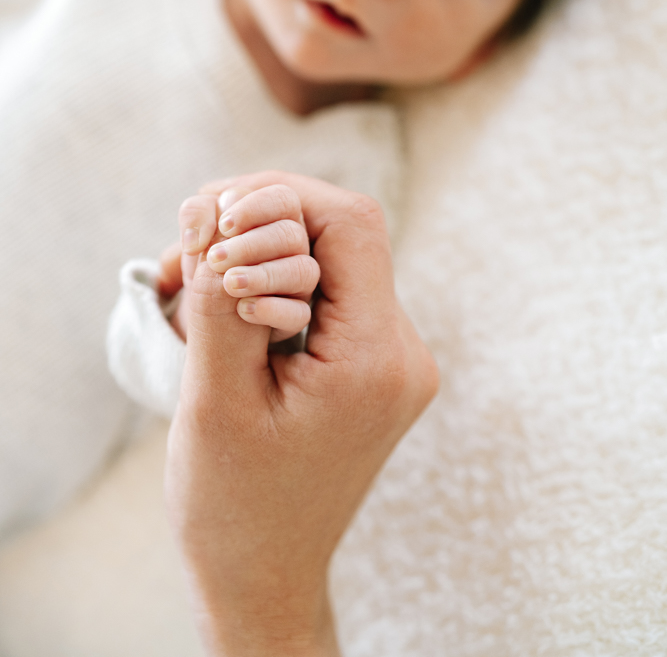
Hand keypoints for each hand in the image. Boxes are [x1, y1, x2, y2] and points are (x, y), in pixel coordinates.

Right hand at [164, 172, 438, 655]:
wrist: (264, 575)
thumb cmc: (234, 505)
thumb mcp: (214, 402)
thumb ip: (219, 304)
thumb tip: (215, 213)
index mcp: (375, 359)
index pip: (349, 225)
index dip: (277, 198)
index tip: (208, 220)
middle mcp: (401, 351)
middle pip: (342, 231)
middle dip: (260, 220)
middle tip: (189, 247)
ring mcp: (391, 358)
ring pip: (329, 256)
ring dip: (258, 250)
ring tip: (190, 277)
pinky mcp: (369, 363)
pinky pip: (326, 290)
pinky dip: (271, 280)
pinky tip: (220, 304)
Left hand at [166, 183, 319, 343]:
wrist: (206, 308)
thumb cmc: (207, 259)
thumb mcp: (196, 233)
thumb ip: (197, 215)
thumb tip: (205, 228)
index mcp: (275, 217)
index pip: (283, 198)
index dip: (255, 208)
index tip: (224, 226)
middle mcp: (295, 247)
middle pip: (292, 234)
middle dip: (251, 245)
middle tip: (214, 259)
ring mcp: (299, 282)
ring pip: (304, 270)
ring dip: (264, 276)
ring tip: (229, 284)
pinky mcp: (295, 315)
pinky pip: (300, 313)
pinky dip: (272, 310)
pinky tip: (243, 310)